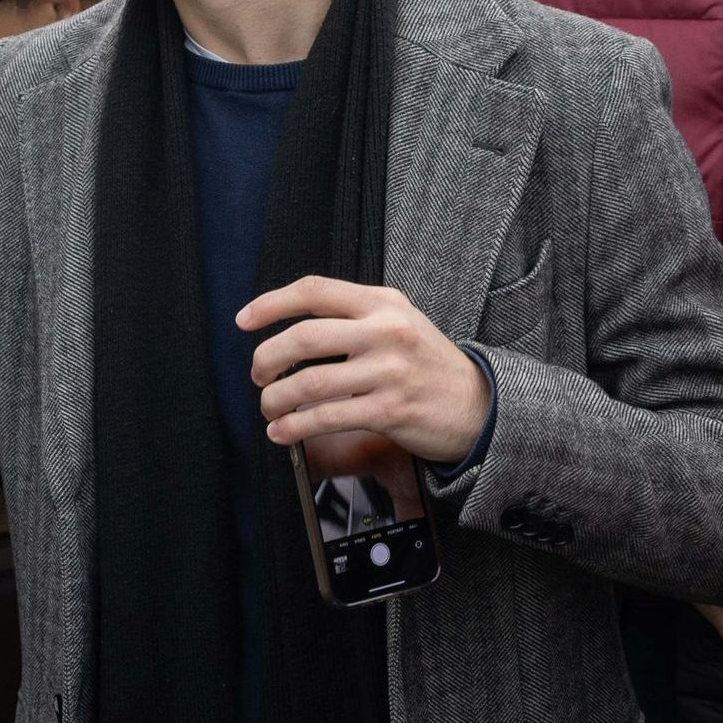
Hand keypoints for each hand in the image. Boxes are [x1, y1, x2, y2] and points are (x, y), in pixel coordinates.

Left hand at [239, 276, 490, 466]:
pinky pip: (327, 418)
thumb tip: (292, 328)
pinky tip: (283, 431)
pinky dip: (294, 427)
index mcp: (382, 303)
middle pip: (303, 337)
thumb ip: (354, 317)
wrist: (478, 404)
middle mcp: (385, 331)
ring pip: (309, 382)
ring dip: (275, 399)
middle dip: (266, 359)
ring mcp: (388, 372)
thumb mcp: (399, 322)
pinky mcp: (389, 410)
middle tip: (258, 374)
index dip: (271, 304)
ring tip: (269, 407)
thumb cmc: (428, 365)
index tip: (244, 320)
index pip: (315, 291)